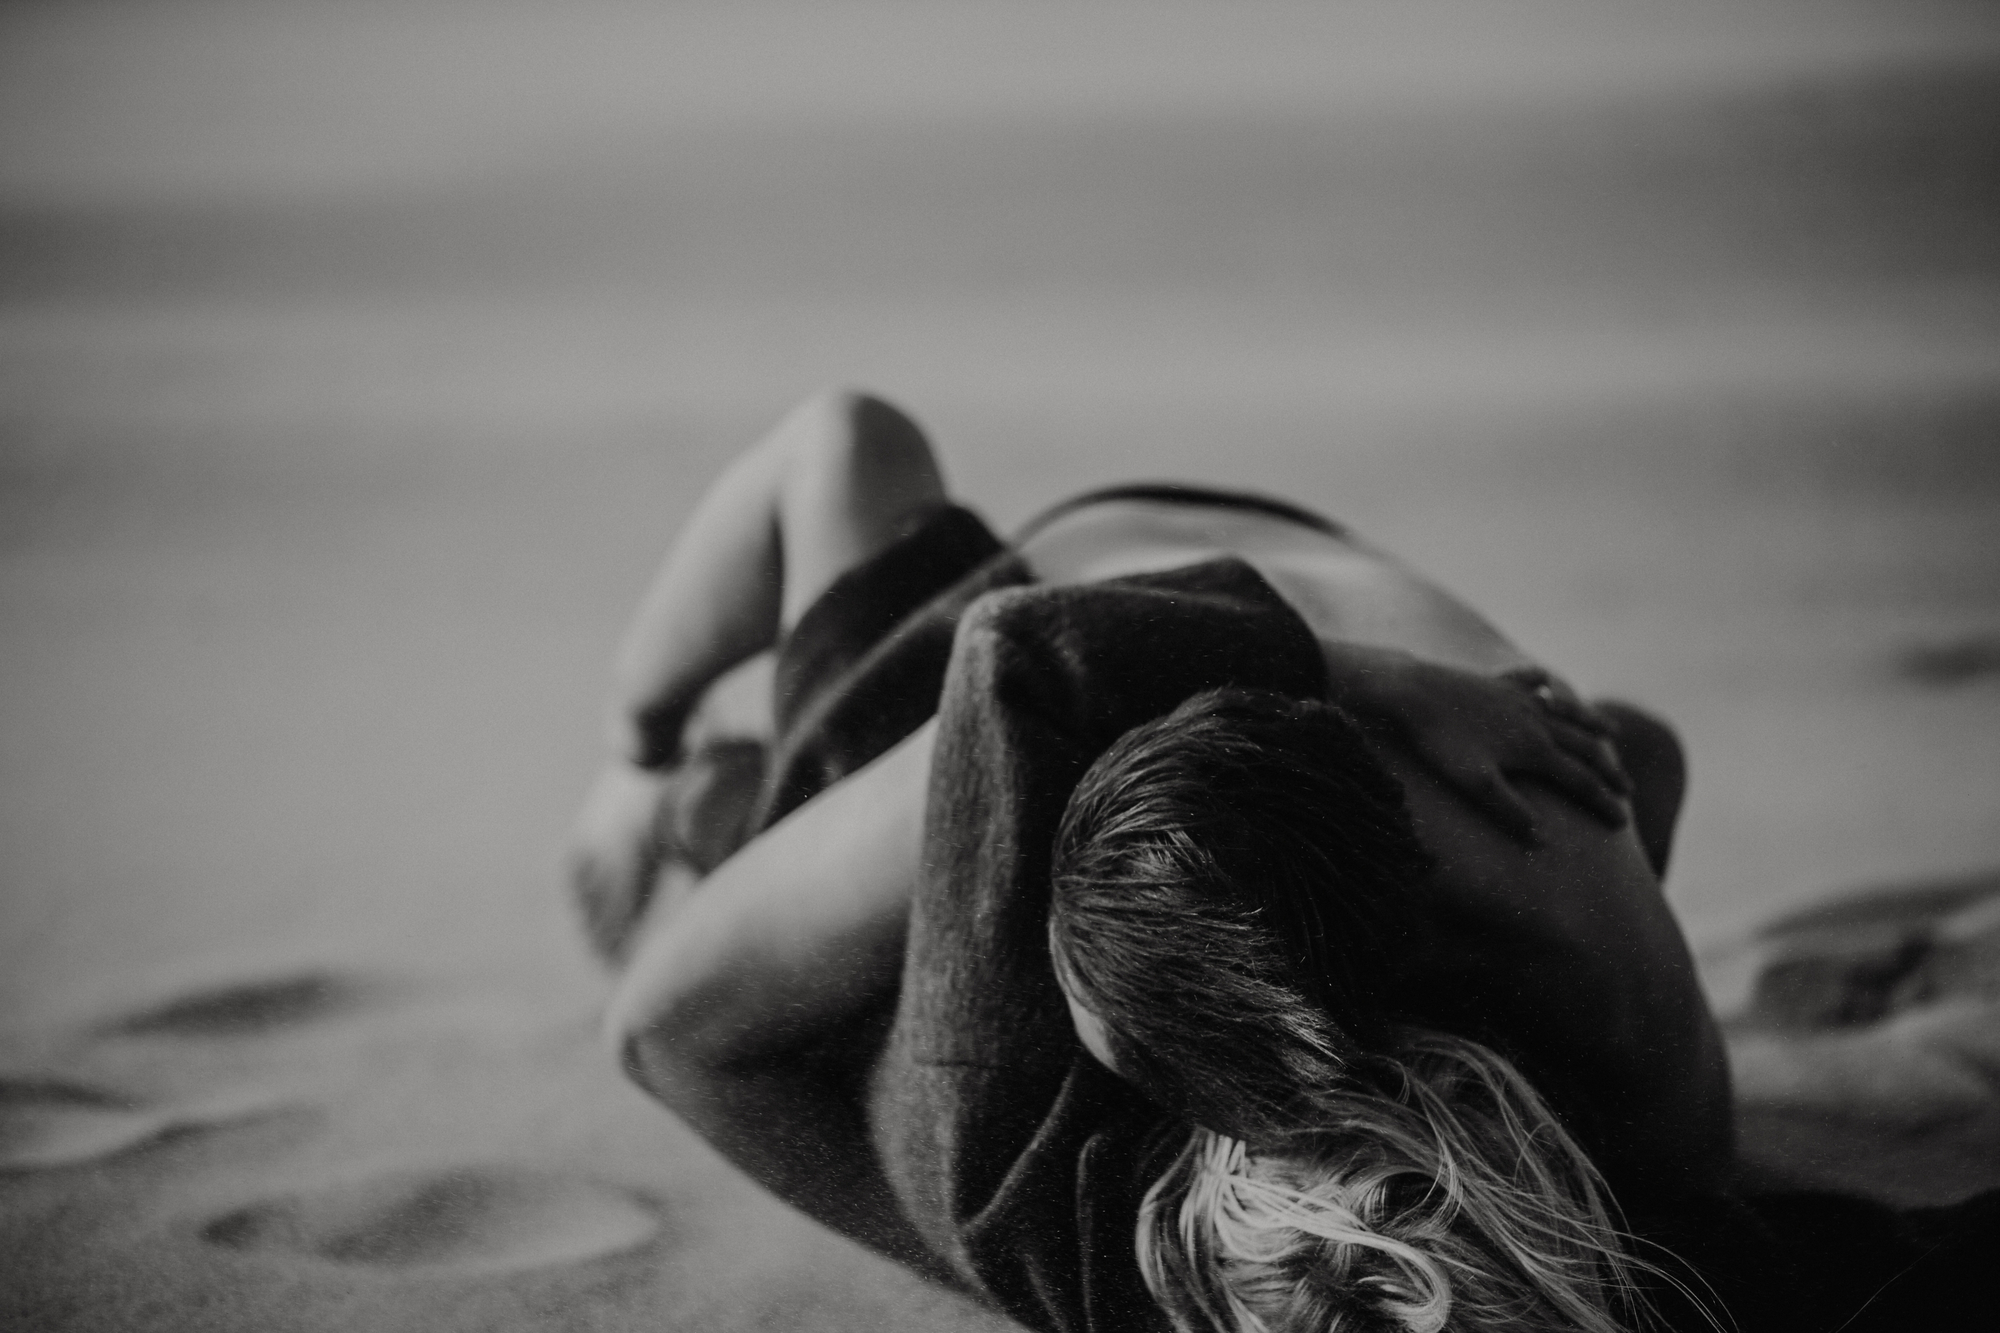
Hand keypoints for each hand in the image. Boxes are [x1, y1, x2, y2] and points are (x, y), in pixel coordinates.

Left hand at [1323, 646, 1630, 843]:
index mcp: (1534, 748)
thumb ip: (1507, 810)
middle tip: (1627, 789)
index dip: (1602, 803)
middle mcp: (1536, 719)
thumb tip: (1539, 839)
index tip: (1621, 824)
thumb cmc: (1440, 742)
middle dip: (1608, 770)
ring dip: (1592, 723)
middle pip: (1584, 747)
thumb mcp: (1473, 783)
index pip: (1580, 781)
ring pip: (1567, 710)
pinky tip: (1546, 683)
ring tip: (1612, 732)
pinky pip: (1528, 679)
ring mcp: (1517, 697)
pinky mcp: (1496, 682)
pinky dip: (1543, 683)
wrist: (1413, 692)